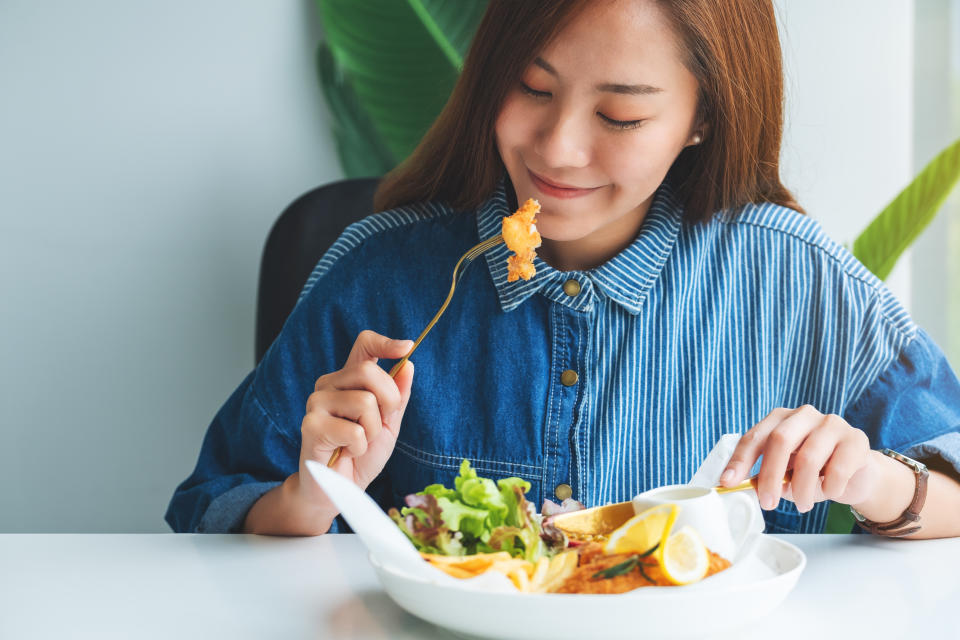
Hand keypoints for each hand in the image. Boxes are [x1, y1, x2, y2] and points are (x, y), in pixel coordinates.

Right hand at [295, 330, 414, 506]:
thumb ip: (398, 397)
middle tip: (376, 427)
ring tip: (358, 442)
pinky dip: (359, 447)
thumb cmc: (360, 455)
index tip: (406, 347)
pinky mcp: (311, 425)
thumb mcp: (389, 425)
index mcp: (348, 380)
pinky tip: (346, 452)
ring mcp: (316, 402)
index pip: (364, 345)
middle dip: (388, 402)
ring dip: (372, 430)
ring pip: (365, 402)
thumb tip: (408, 365)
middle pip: (369, 371)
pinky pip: (354, 430)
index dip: (385, 342)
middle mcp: (329, 385)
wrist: (338, 489)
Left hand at [719, 405, 877, 512]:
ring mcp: (832, 423)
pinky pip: (838, 468)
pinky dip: (829, 487)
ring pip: (808, 457)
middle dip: (770, 476)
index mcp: (780, 419)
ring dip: (801, 489)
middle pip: (780, 440)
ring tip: (802, 505)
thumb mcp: (785, 473)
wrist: (857, 474)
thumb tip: (742, 487)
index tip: (728, 482)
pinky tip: (829, 492)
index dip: (740, 460)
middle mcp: (804, 415)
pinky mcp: (856, 439)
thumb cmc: (813, 472)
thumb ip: (764, 476)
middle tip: (767, 503)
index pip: (754, 437)